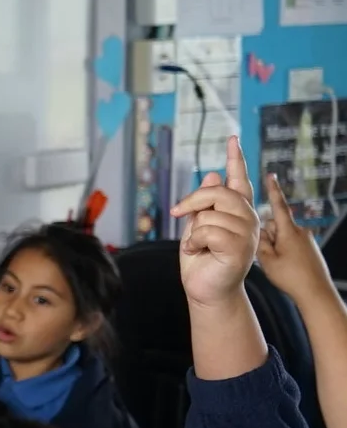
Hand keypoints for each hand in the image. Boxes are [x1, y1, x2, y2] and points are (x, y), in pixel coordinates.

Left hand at [172, 137, 259, 308]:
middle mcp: (247, 218)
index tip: (232, 138)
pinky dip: (194, 242)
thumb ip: (204, 204)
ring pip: (209, 214)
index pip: (238, 180)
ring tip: (198, 246)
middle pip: (218, 192)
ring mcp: (247, 233)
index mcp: (237, 211)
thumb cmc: (201, 259)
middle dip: (193, 201)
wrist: (205, 288)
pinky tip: (198, 252)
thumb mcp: (196, 226)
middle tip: (179, 213)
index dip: (235, 159)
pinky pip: (207, 231)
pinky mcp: (240, 248)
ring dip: (193, 231)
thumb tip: (211, 175)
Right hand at [259, 170, 329, 302]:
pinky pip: (290, 244)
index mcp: (289, 231)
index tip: (270, 175)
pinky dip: (283, 252)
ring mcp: (306, 240)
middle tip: (267, 256)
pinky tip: (285, 267)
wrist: (316, 292)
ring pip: (281, 236)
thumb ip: (260, 241)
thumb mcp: (267, 260)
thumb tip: (259, 229)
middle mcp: (299, 232)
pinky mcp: (309, 248)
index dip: (272, 190)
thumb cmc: (291, 277)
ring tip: (278, 265)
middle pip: (275, 225)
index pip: (278, 205)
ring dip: (275, 245)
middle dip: (267, 236)